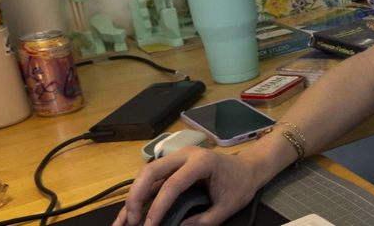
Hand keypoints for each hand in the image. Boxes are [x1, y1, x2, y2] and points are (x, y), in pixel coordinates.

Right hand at [113, 146, 269, 225]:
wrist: (248, 168)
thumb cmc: (241, 185)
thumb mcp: (227, 207)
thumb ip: (205, 220)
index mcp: (201, 162)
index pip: (172, 185)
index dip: (158, 207)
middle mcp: (185, 155)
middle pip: (151, 172)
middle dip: (137, 197)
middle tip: (132, 222)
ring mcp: (177, 157)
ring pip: (146, 173)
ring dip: (134, 196)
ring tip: (124, 220)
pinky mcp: (173, 165)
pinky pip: (152, 178)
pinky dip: (140, 194)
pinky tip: (130, 210)